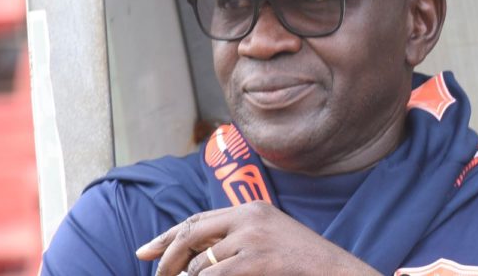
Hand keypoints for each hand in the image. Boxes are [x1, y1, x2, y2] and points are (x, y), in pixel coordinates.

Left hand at [135, 200, 380, 275]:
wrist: (332, 267)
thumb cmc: (299, 257)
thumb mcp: (267, 234)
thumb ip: (235, 235)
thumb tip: (195, 253)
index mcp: (249, 208)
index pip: (197, 220)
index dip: (167, 236)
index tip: (145, 252)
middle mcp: (248, 217)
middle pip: (191, 234)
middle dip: (166, 257)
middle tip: (155, 275)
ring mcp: (253, 238)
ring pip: (201, 262)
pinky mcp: (257, 259)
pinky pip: (215, 275)